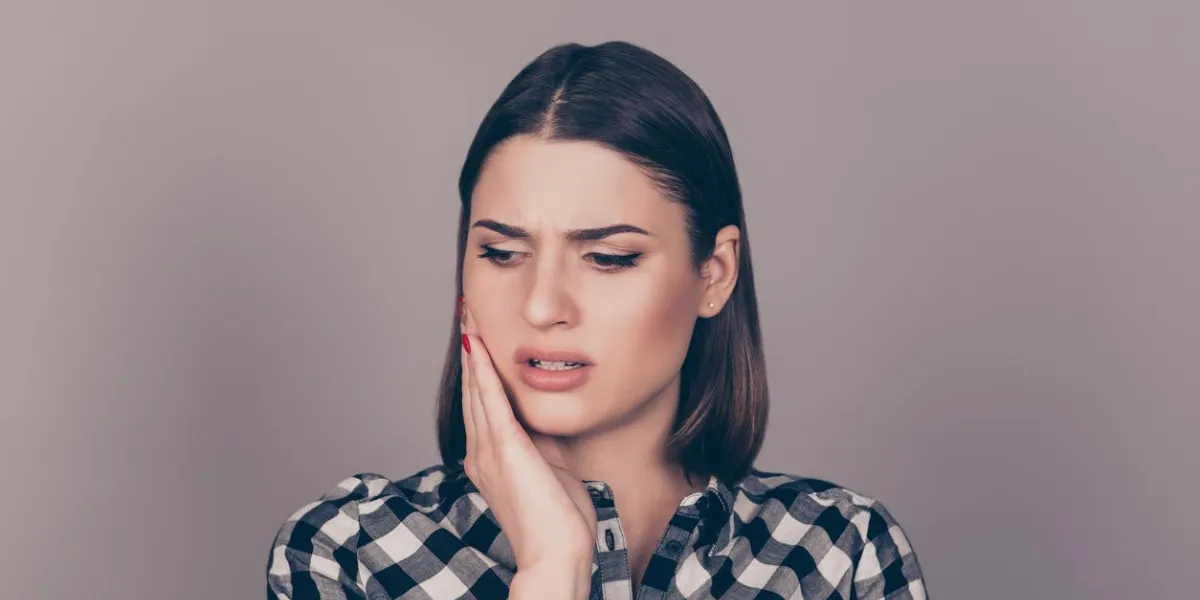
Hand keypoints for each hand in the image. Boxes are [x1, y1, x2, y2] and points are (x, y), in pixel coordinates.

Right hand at [459, 301, 597, 575]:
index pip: (480, 404)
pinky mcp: (505, 449)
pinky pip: (489, 401)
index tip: (477, 336)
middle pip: (471, 390)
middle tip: (467, 312)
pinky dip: (481, 371)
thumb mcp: (550, 471)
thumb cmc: (559, 522)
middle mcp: (480, 452)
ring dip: (472, 350)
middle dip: (470, 349)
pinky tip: (477, 345)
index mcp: (489, 459)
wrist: (557, 553)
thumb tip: (543, 424)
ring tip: (468, 315)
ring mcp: (488, 451)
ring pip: (476, 389)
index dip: (477, 368)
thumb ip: (541, 445)